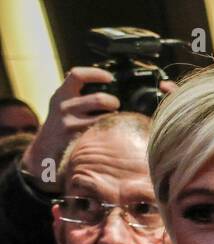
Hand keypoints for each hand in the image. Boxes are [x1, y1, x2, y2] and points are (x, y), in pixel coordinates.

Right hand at [21, 68, 118, 190]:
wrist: (45, 148)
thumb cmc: (62, 122)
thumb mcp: (62, 103)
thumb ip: (78, 94)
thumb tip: (110, 86)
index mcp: (61, 94)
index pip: (77, 76)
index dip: (96, 74)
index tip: (110, 77)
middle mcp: (64, 107)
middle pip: (98, 99)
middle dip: (113, 101)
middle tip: (116, 104)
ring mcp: (70, 125)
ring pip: (103, 118)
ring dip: (115, 118)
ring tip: (116, 118)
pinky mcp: (77, 141)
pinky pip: (101, 134)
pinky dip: (111, 132)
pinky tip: (114, 133)